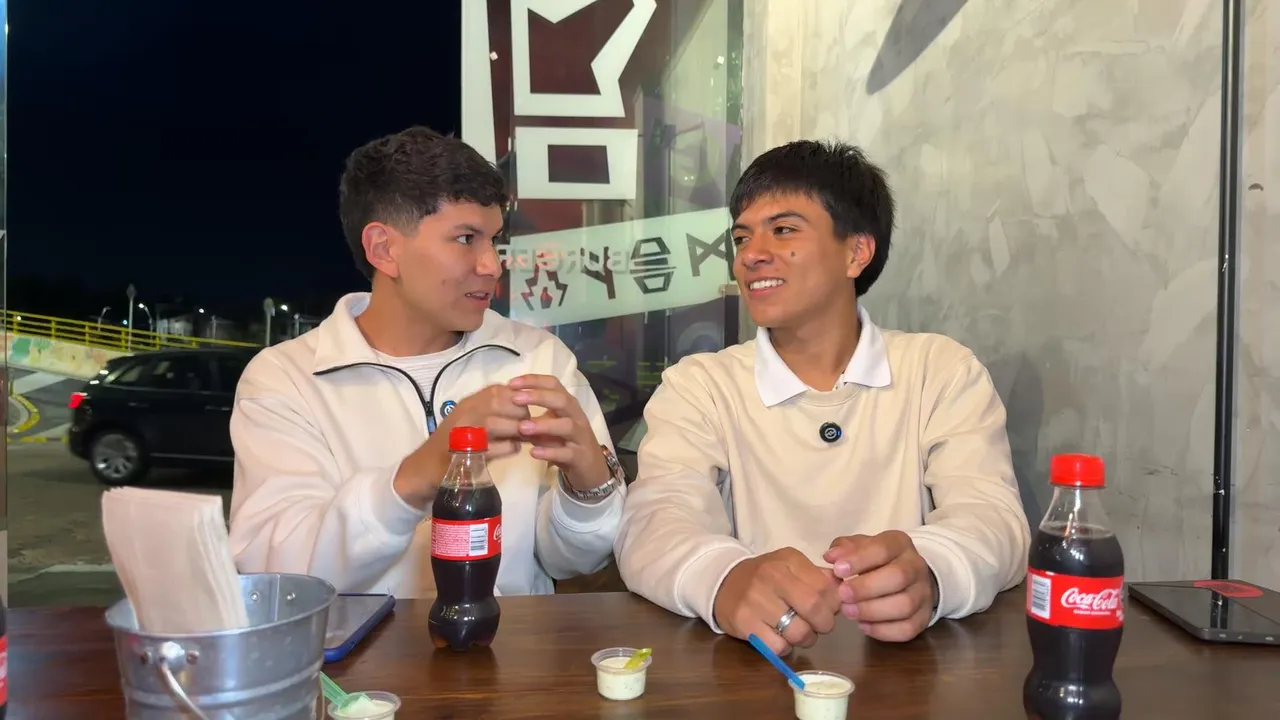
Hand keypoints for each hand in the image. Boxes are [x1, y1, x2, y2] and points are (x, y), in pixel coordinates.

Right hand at [392, 385, 529, 508]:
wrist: (424, 469)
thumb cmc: (452, 445)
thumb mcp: (471, 421)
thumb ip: (493, 412)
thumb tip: (525, 409)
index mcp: (467, 404)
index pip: (496, 390)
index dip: (517, 397)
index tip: (526, 408)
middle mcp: (463, 414)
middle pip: (497, 402)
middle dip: (519, 413)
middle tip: (528, 425)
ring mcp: (461, 433)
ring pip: (493, 423)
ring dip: (514, 430)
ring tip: (523, 437)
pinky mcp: (463, 454)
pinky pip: (491, 447)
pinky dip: (507, 448)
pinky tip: (513, 449)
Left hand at [507, 374, 608, 491]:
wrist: (590, 467)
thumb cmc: (565, 442)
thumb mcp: (548, 427)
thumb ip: (532, 420)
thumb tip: (507, 411)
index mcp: (567, 405)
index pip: (553, 384)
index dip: (534, 380)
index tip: (512, 383)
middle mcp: (576, 416)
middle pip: (562, 400)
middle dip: (538, 397)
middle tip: (515, 399)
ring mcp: (580, 436)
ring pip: (566, 425)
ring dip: (544, 425)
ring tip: (522, 428)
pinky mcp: (580, 456)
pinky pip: (566, 452)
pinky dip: (550, 451)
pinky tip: (533, 452)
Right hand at [712, 547, 841, 655]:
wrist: (723, 583)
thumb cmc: (765, 577)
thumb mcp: (791, 567)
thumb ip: (818, 576)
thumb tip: (845, 588)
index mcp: (789, 559)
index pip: (826, 586)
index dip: (834, 604)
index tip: (830, 609)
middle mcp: (772, 575)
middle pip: (814, 608)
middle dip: (825, 624)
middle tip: (820, 626)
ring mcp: (756, 599)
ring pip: (799, 631)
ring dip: (806, 638)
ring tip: (799, 632)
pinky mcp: (744, 622)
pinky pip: (778, 646)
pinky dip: (785, 648)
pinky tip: (780, 638)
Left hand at [823, 531, 936, 641]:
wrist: (910, 578)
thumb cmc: (877, 560)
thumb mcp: (862, 546)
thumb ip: (845, 548)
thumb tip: (830, 557)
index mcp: (900, 544)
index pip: (883, 549)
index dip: (860, 560)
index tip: (838, 570)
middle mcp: (916, 567)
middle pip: (898, 577)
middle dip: (866, 588)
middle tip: (842, 595)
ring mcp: (923, 594)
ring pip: (904, 605)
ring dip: (872, 611)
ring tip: (848, 612)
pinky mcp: (924, 618)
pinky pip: (907, 629)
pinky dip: (883, 630)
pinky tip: (863, 626)